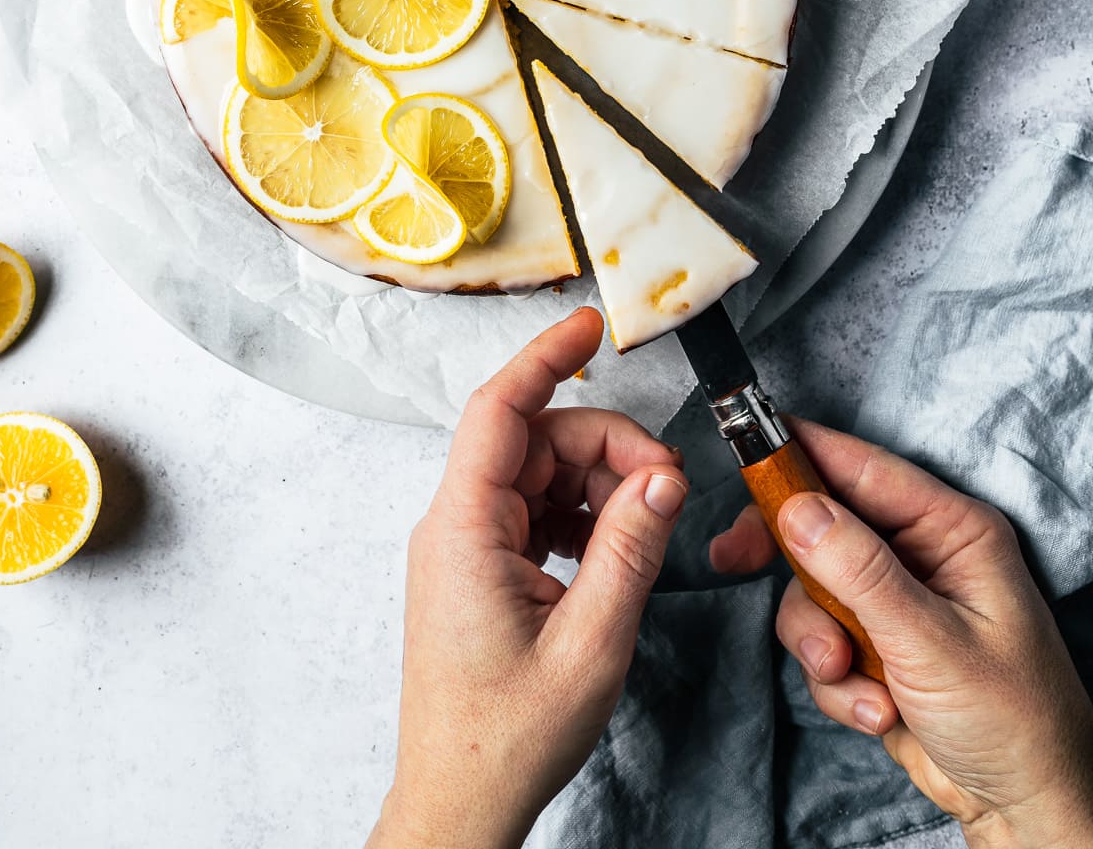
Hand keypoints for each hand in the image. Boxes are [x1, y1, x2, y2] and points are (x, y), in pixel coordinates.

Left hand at [368, 307, 687, 848]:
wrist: (460, 803)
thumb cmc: (508, 737)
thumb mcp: (591, 642)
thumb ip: (631, 548)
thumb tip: (664, 474)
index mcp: (464, 527)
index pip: (500, 409)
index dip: (545, 358)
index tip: (588, 323)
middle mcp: (455, 524)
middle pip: (535, 440)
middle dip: (606, 446)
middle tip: (668, 483)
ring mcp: (466, 546)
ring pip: (540, 474)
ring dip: (598, 483)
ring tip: (648, 523)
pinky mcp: (481, 570)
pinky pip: (535, 511)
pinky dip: (581, 515)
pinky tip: (617, 546)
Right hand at [710, 419, 1092, 848]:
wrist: (1023, 809)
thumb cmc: (1014, 720)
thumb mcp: (934, 643)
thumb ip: (862, 573)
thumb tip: (798, 509)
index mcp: (950, 530)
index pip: (862, 468)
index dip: (799, 453)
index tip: (741, 448)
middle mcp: (920, 555)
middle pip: (824, 524)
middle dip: (789, 558)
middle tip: (733, 559)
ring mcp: (895, 602)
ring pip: (812, 591)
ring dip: (820, 642)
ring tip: (853, 678)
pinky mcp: (875, 647)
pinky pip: (821, 643)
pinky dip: (836, 682)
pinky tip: (878, 712)